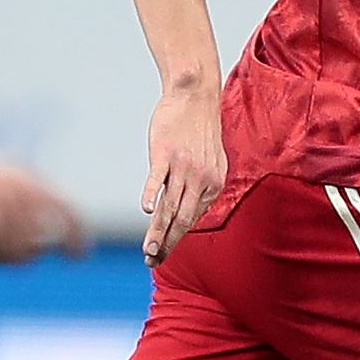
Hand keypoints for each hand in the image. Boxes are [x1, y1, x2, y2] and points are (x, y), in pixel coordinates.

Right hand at [0, 153, 87, 264]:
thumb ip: (12, 204)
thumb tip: (35, 244)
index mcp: (22, 178)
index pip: (64, 210)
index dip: (77, 235)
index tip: (79, 256)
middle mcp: (19, 193)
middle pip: (37, 242)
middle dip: (21, 256)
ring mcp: (1, 210)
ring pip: (12, 255)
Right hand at [142, 83, 227, 263]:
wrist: (195, 95)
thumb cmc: (199, 129)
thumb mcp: (211, 160)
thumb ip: (203, 185)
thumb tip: (193, 209)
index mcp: (213, 184)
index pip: (192, 219)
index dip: (175, 239)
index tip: (161, 255)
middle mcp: (200, 178)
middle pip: (182, 219)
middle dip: (167, 245)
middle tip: (153, 264)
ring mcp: (182, 166)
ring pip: (169, 206)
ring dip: (158, 231)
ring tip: (148, 252)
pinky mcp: (165, 153)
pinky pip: (157, 178)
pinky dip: (151, 194)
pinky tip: (145, 211)